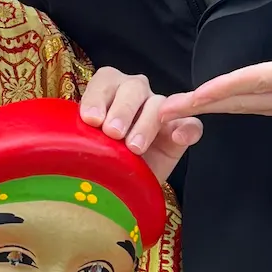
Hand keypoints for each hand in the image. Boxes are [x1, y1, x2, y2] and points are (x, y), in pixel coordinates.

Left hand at [79, 66, 202, 185]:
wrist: (123, 191)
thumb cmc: (100, 164)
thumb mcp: (86, 147)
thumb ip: (81, 134)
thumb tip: (81, 129)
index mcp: (108, 91)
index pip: (104, 81)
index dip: (97, 97)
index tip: (90, 120)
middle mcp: (135, 95)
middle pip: (133, 87)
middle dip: (122, 109)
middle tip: (112, 133)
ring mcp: (161, 111)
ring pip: (159, 103)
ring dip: (146, 123)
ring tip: (134, 148)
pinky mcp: (180, 131)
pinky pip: (191, 123)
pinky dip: (187, 129)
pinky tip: (178, 139)